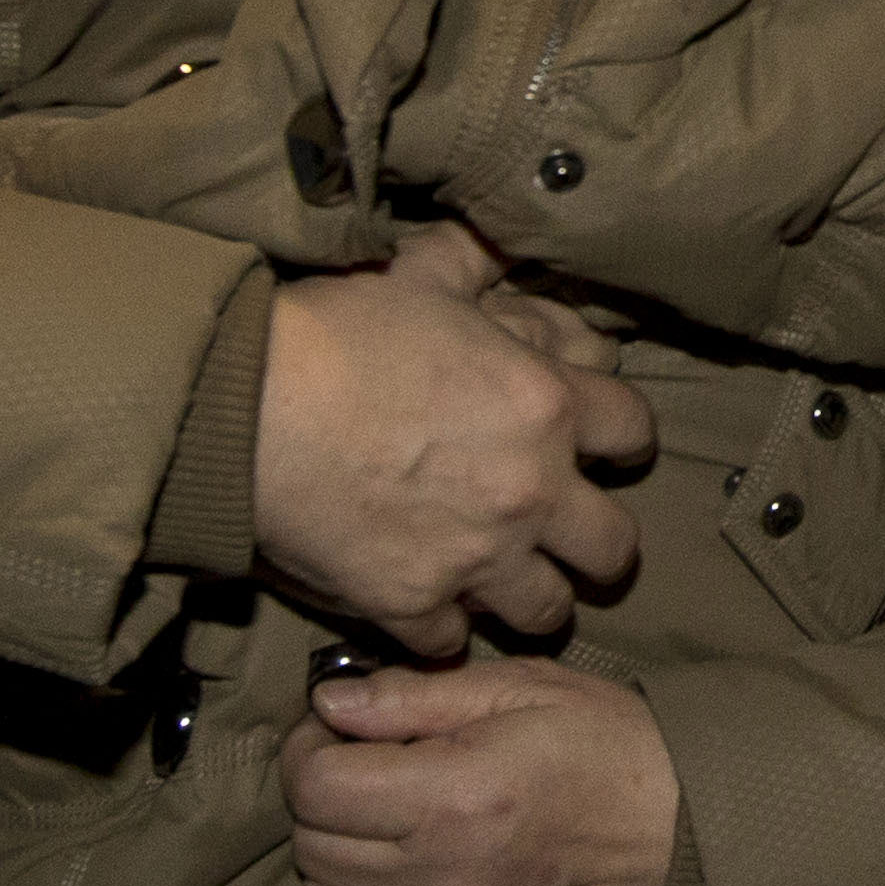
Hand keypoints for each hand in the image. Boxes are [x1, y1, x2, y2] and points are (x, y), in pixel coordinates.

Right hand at [254, 223, 651, 656]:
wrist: (251, 407)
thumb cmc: (337, 335)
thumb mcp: (422, 278)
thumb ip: (476, 265)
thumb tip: (499, 243)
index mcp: (546, 405)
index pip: (633, 432)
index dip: (621, 439)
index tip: (604, 448)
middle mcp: (530, 491)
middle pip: (613, 547)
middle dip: (595, 543)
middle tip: (568, 534)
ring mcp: (476, 557)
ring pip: (547, 611)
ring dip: (531, 597)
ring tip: (507, 584)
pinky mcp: (412, 603)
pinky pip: (453, 641)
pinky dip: (442, 628)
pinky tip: (427, 606)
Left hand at [283, 657, 681, 885]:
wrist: (684, 830)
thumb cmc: (607, 743)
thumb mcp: (520, 688)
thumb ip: (413, 696)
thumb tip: (328, 703)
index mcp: (454, 796)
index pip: (315, 788)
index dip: (308, 749)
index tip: (338, 729)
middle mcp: (444, 875)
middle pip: (312, 847)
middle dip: (317, 798)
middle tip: (356, 764)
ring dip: (334, 856)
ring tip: (376, 818)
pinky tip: (404, 866)